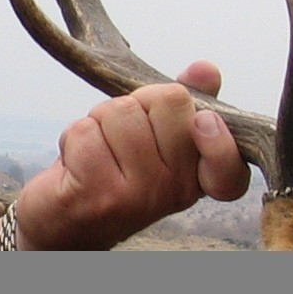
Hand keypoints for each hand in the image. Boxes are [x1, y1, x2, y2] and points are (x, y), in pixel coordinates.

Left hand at [0, 62, 249, 250]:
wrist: (63, 223)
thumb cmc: (110, 170)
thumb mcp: (152, 136)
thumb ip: (183, 104)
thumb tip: (207, 70)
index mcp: (196, 176)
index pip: (229, 160)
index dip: (218, 136)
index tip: (203, 124)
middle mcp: (175, 190)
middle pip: (170, 101)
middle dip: (137, 104)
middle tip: (121, 137)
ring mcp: (139, 196)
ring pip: (122, 111)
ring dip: (99, 119)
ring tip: (97, 149)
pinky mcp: (98, 195)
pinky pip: (87, 130)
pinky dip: (74, 136)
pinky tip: (76, 162)